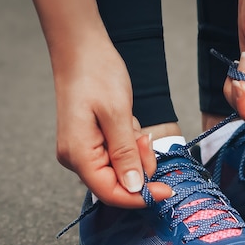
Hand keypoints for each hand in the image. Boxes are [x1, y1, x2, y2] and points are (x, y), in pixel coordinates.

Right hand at [53, 40, 171, 207]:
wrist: (82, 48)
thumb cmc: (97, 74)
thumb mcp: (117, 114)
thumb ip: (126, 154)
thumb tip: (133, 187)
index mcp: (78, 154)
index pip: (110, 193)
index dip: (140, 197)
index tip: (167, 190)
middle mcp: (77, 158)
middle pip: (118, 183)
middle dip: (140, 166)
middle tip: (144, 138)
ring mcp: (84, 150)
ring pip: (122, 168)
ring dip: (137, 152)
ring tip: (133, 124)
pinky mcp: (94, 142)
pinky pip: (120, 154)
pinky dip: (131, 143)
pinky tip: (128, 122)